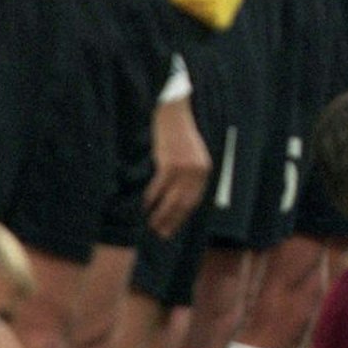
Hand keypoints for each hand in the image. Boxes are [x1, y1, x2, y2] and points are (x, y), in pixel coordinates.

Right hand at [144, 96, 210, 237]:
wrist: (173, 113)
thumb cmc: (179, 134)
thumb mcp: (192, 154)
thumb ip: (190, 174)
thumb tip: (179, 198)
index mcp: (204, 170)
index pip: (194, 201)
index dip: (182, 216)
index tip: (173, 227)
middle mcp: (196, 172)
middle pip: (183, 204)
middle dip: (172, 221)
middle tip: (161, 233)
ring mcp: (183, 169)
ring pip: (170, 200)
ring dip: (159, 215)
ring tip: (151, 224)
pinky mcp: (169, 165)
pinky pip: (157, 188)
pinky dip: (149, 199)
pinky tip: (143, 207)